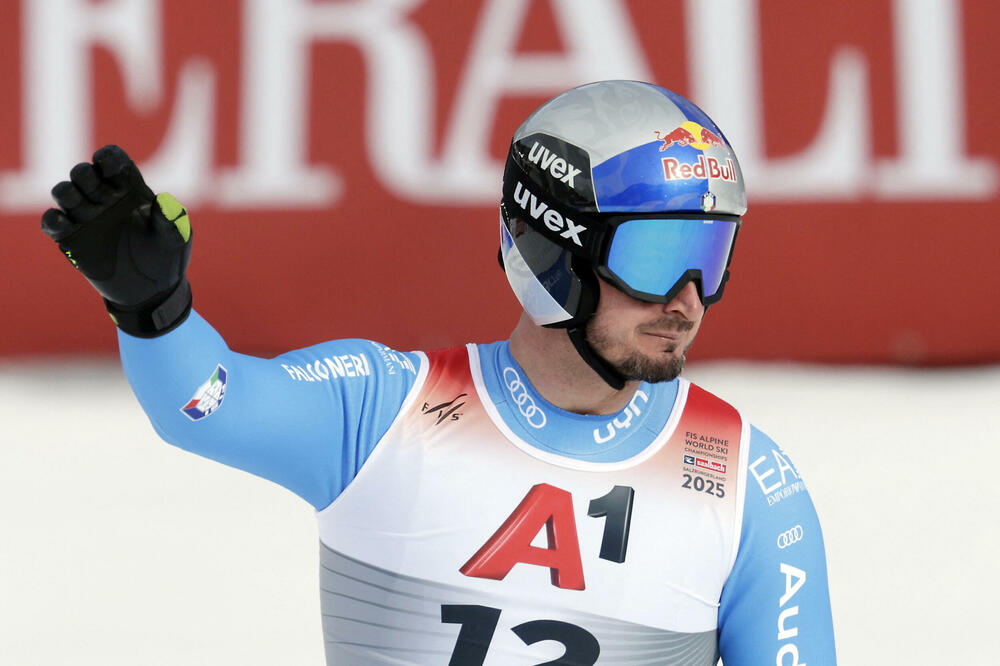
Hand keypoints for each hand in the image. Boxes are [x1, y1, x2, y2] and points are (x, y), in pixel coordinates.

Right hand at [41, 145, 192, 336]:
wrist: (152, 290)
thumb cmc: (166, 258)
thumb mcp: (175, 239)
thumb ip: (171, 220)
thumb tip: (167, 201)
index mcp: (130, 190)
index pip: (112, 161)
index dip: (107, 158)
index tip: (108, 165)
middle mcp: (104, 199)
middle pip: (84, 173)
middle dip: (84, 175)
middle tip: (96, 192)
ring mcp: (86, 218)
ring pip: (63, 192)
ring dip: (65, 192)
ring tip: (79, 205)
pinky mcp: (72, 239)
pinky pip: (52, 223)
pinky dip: (52, 220)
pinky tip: (63, 224)